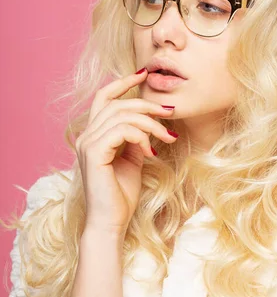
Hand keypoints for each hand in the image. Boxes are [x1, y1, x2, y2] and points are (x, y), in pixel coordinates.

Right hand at [75, 69, 177, 235]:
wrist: (111, 222)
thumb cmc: (121, 195)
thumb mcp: (132, 159)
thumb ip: (135, 138)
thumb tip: (148, 122)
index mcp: (93, 135)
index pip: (104, 97)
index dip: (123, 83)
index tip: (144, 74)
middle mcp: (86, 136)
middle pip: (117, 103)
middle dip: (147, 104)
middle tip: (170, 112)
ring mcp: (87, 144)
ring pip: (122, 115)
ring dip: (150, 123)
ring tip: (167, 137)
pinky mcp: (94, 153)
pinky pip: (121, 130)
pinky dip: (141, 137)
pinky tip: (151, 153)